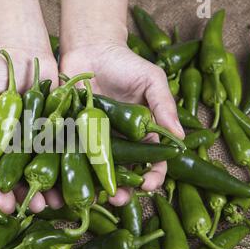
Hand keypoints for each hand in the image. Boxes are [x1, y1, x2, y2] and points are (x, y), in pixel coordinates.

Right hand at [0, 46, 58, 213]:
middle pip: (18, 179)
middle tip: (36, 208)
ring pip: (41, 171)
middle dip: (26, 196)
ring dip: (48, 188)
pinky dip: (67, 168)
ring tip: (56, 202)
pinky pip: (61, 153)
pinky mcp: (56, 132)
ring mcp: (35, 142)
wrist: (22, 51)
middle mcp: (11, 149)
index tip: (6, 207)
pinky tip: (73, 181)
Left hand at [60, 42, 184, 205]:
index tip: (149, 184)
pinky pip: (70, 158)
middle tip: (119, 199)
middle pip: (123, 175)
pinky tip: (68, 184)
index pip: (152, 162)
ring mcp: (93, 142)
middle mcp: (117, 144)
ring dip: (96, 190)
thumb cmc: (125, 63)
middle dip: (123, 192)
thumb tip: (181, 138)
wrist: (90, 49)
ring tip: (96, 198)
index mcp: (141, 135)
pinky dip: (68, 174)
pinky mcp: (70, 136)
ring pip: (96, 174)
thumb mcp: (151, 80)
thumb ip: (164, 106)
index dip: (153, 176)